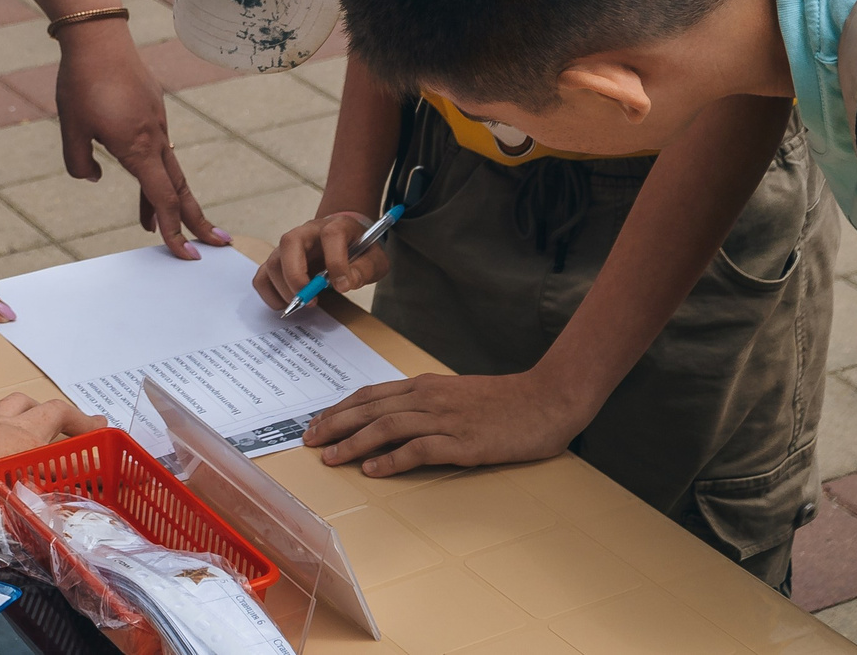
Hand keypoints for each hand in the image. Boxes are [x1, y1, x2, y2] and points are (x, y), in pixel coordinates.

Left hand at [0, 394, 105, 505]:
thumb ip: (35, 501)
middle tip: (83, 423)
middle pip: (48, 408)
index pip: (67, 428)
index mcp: (29, 441)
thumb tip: (63, 516)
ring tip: (36, 416)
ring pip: (14, 402)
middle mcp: (12, 424)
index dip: (87, 430)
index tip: (103, 432)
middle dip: (69, 416)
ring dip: (30, 408)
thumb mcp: (6, 494)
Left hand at [53, 21, 225, 255]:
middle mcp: (155, 138)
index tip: (184, 253)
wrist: (98, 37)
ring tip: (157, 226)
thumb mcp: (70, 129)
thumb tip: (94, 177)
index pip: (162, 199)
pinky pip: (159, 149)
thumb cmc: (81, 82)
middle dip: (196, 220)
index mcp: (138, 148)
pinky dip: (156, 172)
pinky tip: (142, 177)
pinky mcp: (152, 109)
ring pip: (169, 169)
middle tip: (215, 244)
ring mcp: (157, 122)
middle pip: (179, 188)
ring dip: (168, 199)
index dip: (173, 229)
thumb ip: (78, 163)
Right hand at [252, 210, 387, 314]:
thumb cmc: (359, 248)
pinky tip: (286, 303)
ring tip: (302, 303)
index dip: (336, 262)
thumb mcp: (375, 258)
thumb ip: (365, 269)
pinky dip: (269, 292)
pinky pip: (262, 275)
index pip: (332, 236)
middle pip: (290, 243)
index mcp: (336, 226)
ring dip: (284, 288)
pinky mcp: (279, 260)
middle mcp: (307, 231)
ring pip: (273, 261)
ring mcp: (290, 246)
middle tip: (310, 300)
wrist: (345, 236)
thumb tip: (345, 283)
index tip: (343, 286)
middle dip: (296, 276)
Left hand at [303, 368, 594, 475]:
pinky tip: (374, 470)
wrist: (547, 400)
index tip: (316, 423)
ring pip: (387, 426)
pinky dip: (393, 459)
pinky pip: (420, 449)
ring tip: (331, 458)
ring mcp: (445, 419)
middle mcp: (429, 398)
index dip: (339, 409)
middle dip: (335, 425)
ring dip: (354, 443)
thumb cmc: (504, 401)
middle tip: (308, 441)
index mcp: (425, 386)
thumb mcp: (457, 394)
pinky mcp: (464, 442)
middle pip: (370, 408)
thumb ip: (426, 403)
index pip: (370, 395)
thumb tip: (392, 417)